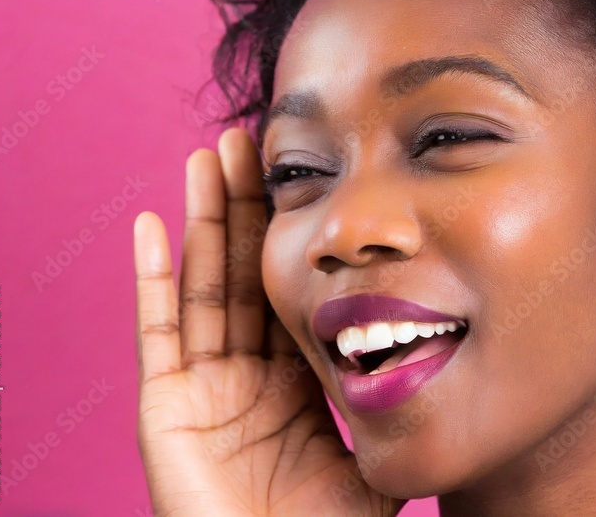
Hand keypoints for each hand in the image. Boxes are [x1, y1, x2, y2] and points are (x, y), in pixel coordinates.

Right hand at [133, 127, 405, 516]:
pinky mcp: (167, 408)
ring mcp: (204, 387)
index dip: (290, 235)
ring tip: (209, 158)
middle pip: (243, 271)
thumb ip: (394, 408)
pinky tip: (152, 224)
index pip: (288, 288)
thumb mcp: (372, 453)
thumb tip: (444, 359)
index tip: (298, 175)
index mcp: (291, 380)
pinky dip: (153, 279)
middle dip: (244, 207)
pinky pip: (158, 333)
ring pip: (204, 285)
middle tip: (249, 141)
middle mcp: (245, 374)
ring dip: (202, 220)